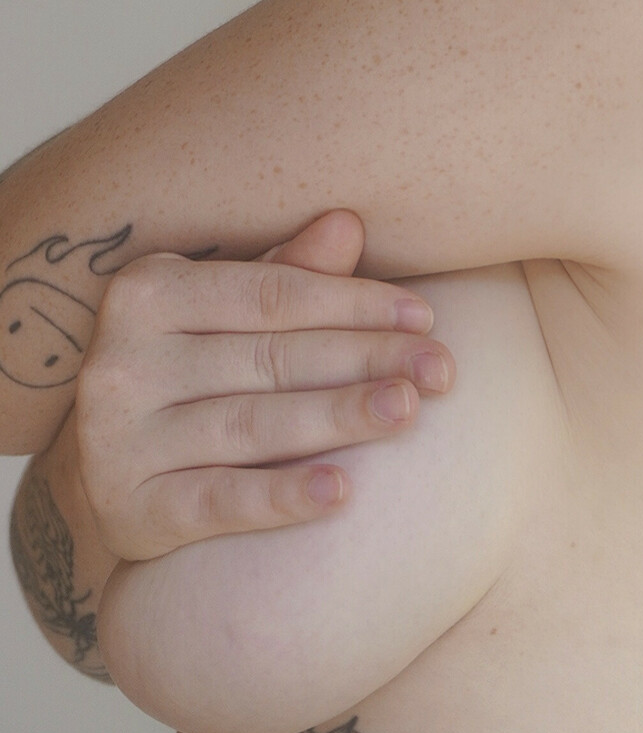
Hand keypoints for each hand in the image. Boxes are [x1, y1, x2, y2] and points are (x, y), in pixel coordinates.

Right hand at [74, 209, 454, 560]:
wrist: (110, 472)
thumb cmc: (192, 370)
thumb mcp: (228, 315)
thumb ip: (287, 273)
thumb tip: (349, 223)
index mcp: (148, 292)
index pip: (273, 294)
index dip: (354, 303)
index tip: (425, 317)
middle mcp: (122, 362)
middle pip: (270, 357)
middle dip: (365, 360)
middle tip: (442, 369)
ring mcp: (119, 440)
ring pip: (252, 424)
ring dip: (338, 416)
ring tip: (408, 410)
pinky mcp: (132, 510)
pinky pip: (220, 500)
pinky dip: (282, 496)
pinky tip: (341, 491)